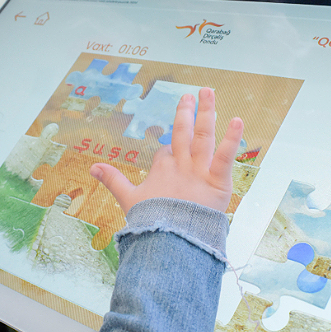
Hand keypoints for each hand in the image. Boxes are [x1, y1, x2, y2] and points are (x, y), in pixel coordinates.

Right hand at [90, 87, 243, 213]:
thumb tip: (92, 167)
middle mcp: (181, 165)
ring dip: (207, 112)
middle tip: (189, 95)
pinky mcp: (218, 181)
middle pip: (183, 132)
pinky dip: (233, 139)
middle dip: (185, 113)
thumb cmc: (150, 222)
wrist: (170, 240)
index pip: (166, 154)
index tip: (169, 155)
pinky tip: (238, 120)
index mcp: (161, 169)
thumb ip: (113, 180)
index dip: (167, 155)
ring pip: (204, 136)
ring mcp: (200, 171)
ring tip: (208, 92)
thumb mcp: (128, 199)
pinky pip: (226, 156)